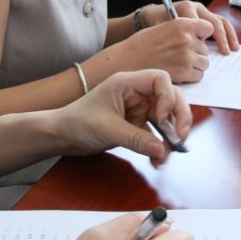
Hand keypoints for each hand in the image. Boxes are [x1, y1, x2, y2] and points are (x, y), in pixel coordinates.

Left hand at [56, 68, 195, 163]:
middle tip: (179, 137)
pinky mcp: (136, 124)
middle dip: (178, 116)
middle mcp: (136, 93)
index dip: (167, 98)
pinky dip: (159, 146)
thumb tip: (162, 150)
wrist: (61, 136)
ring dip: (170, 135)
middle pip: (170, 97)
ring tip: (166, 153)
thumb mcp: (108, 130)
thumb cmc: (76, 122)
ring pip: (166, 117)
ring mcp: (137, 109)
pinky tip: (157, 159)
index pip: (160, 80)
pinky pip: (155, 133)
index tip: (161, 119)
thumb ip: (137, 139)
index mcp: (127, 83)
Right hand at [109, 9, 218, 82]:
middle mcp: (187, 39)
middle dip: (196, 53)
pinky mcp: (184, 72)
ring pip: (204, 63)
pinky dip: (191, 76)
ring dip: (195, 65)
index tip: (196, 39)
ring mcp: (187, 56)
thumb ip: (184, 30)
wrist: (127, 60)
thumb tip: (201, 36)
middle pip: (205, 49)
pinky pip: (198, 75)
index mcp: (183, 24)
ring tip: (179, 64)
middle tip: (180, 55)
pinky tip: (178, 72)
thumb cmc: (143, 44)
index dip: (202, 35)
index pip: (209, 28)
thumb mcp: (165, 27)